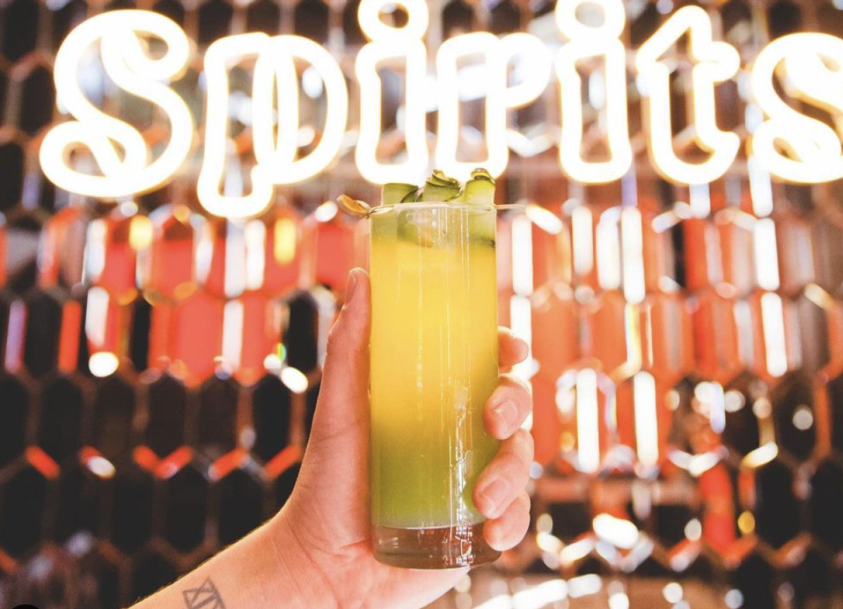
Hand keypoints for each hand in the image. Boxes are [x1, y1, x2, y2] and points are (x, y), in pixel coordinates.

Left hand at [271, 267, 533, 608]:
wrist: (322, 566)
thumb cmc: (327, 480)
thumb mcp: (338, 407)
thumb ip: (349, 344)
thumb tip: (362, 276)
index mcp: (434, 397)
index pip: (484, 361)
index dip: (507, 349)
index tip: (513, 350)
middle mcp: (459, 434)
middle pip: (514, 402)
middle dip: (517, 404)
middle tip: (493, 420)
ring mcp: (472, 478)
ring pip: (520, 459)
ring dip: (513, 473)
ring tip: (481, 498)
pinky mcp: (477, 526)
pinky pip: (516, 517)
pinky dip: (514, 522)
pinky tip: (491, 531)